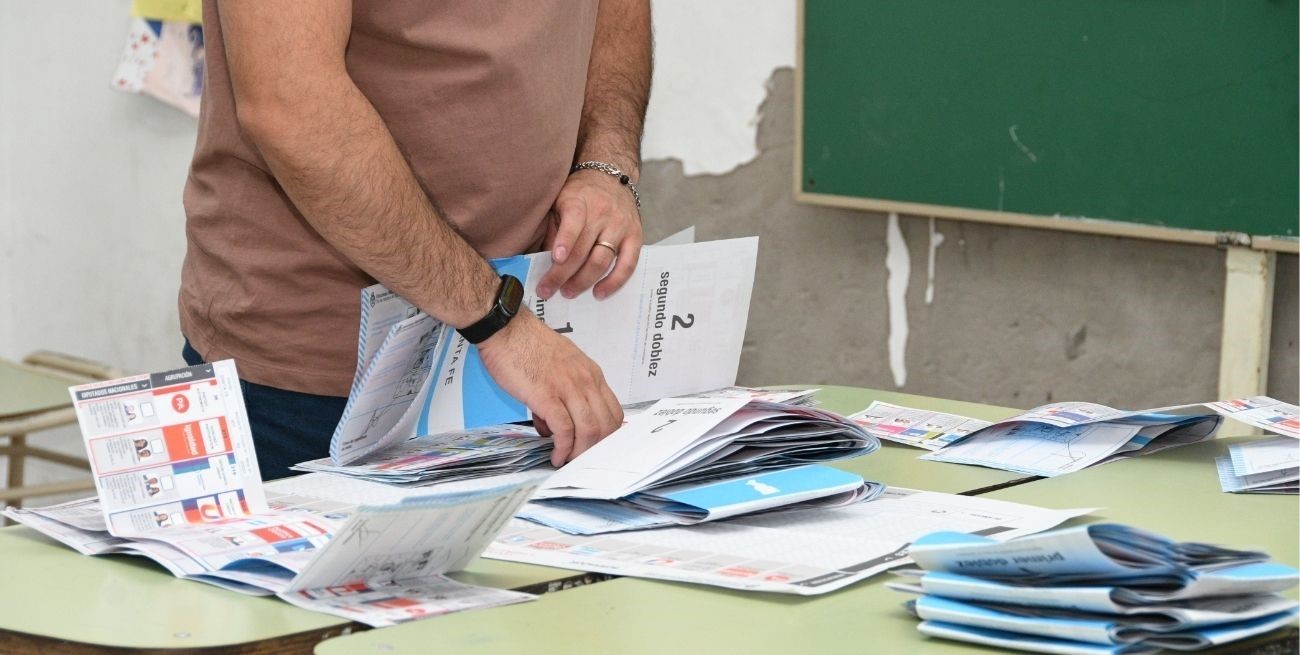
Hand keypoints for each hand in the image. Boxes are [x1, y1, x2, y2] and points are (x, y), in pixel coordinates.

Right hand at [476, 309, 622, 465]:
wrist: (506, 329)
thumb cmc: (526, 345)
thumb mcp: (560, 365)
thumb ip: (564, 393)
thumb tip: (554, 425)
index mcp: (591, 373)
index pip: (614, 411)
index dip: (608, 435)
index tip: (596, 448)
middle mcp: (585, 381)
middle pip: (606, 425)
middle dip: (596, 448)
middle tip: (581, 460)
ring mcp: (568, 388)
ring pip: (590, 430)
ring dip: (580, 452)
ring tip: (568, 461)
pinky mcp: (547, 396)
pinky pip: (564, 430)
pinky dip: (563, 448)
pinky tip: (556, 455)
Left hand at [537, 169, 642, 300]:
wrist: (611, 177)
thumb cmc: (580, 194)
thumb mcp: (559, 202)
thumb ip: (552, 229)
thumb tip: (540, 262)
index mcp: (579, 201)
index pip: (574, 221)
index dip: (565, 241)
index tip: (555, 259)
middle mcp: (602, 213)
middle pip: (583, 250)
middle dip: (562, 274)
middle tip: (547, 290)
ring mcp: (620, 227)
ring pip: (602, 261)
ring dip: (583, 281)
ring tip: (568, 292)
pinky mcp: (635, 237)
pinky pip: (627, 265)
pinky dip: (614, 282)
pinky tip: (599, 293)